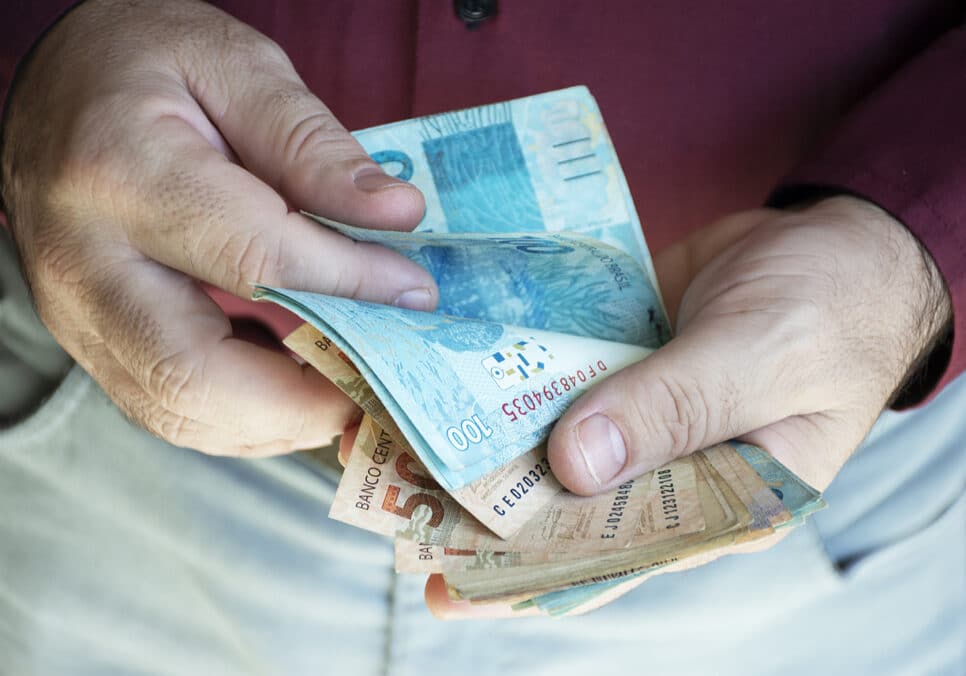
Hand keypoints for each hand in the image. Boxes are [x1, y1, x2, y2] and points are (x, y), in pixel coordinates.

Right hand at [0, 0, 437, 454]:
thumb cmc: (145, 62)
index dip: (348, 284)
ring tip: (352, 387)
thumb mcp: (235, 66)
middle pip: (197, 374)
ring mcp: (77, 313)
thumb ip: (313, 145)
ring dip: (280, 420)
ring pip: (180, 410)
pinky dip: (247, 413)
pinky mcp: (89, 339)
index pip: (255, 257)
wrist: (58, 87)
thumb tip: (398, 216)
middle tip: (383, 385)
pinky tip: (298, 380)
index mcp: (122, 172)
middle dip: (305, 400)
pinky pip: (170, 406)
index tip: (416, 292)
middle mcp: (83, 261)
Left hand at [427, 196, 950, 617]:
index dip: (530, 574)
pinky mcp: (612, 360)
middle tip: (394, 507)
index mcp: (717, 503)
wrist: (834, 241)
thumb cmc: (831, 309)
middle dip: (485, 509)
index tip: (450, 579)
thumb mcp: (763, 357)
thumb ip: (674, 408)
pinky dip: (504, 375)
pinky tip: (444, 373)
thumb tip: (575, 464)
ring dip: (479, 440)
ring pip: (546, 437)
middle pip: (563, 503)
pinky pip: (551, 373)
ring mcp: (631, 411)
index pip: (611, 555)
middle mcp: (664, 468)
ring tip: (392, 443)